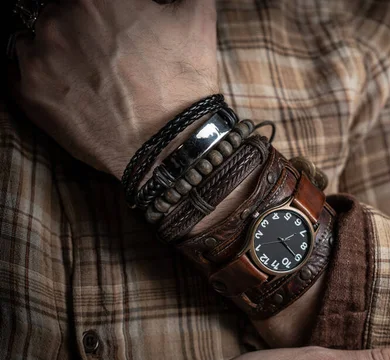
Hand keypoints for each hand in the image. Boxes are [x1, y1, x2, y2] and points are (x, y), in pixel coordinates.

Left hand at [12, 0, 217, 177]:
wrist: (171, 144)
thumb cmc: (183, 83)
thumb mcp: (197, 20)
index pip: (88, 0)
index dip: (106, 10)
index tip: (117, 24)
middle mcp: (59, 21)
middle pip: (62, 12)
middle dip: (83, 27)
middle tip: (110, 52)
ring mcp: (40, 58)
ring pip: (40, 40)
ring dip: (59, 50)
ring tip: (90, 73)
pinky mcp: (31, 94)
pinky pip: (21, 73)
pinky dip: (43, 76)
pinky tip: (71, 89)